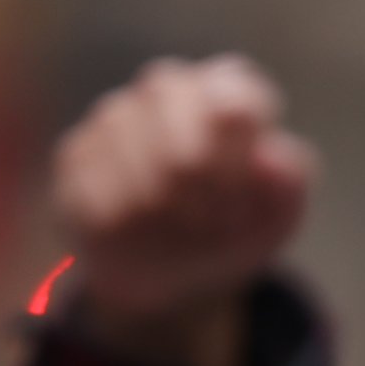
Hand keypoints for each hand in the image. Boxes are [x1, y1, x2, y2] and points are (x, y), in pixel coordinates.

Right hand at [52, 55, 317, 365]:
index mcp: (227, 90)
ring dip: (162, 211)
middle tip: (212, 223)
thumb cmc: (234, 230)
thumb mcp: (277, 217)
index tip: (240, 202)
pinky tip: (136, 236)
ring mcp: (115, 116)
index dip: (235, 154)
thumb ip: (289, 185)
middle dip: (196, 182)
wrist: (175, 275)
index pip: (234, 98)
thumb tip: (274, 159)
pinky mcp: (74, 155)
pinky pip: (96, 192)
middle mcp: (168, 90)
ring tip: (181, 234)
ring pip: (134, 158)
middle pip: (175, 117)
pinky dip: (123, 227)